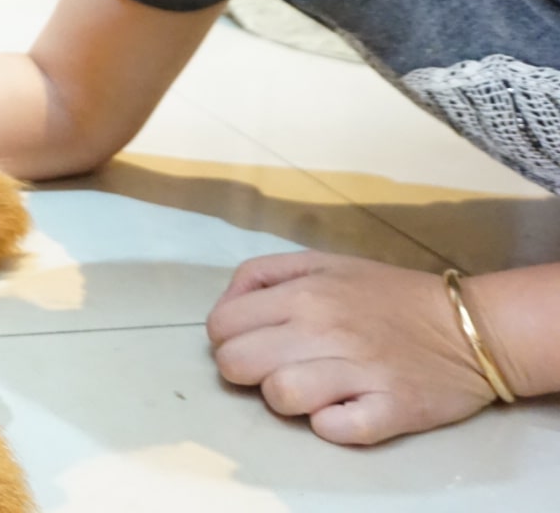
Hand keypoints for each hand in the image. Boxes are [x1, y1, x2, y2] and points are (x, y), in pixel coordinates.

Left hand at [206, 251, 495, 445]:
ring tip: (310, 388)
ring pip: (279, 397)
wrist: (471, 327)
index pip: (221, 326)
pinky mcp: (391, 408)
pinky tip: (342, 409)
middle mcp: (323, 328)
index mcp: (303, 292)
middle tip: (274, 368)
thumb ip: (264, 275)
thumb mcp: (321, 263)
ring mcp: (358, 370)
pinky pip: (336, 429)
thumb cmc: (387, 295)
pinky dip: (332, 426)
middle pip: (236, 364)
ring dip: (286, 400)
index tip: (251, 343)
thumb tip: (226, 305)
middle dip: (246, 371)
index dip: (227, 339)